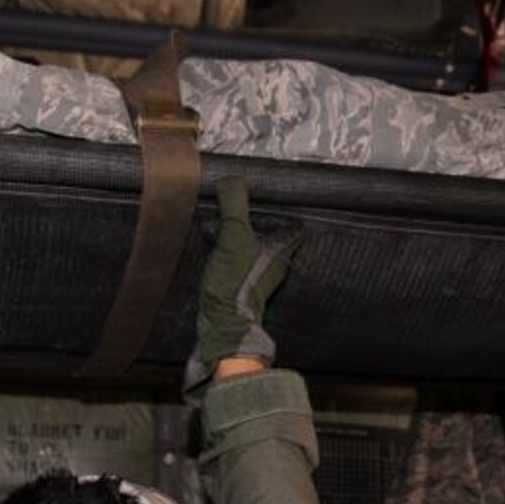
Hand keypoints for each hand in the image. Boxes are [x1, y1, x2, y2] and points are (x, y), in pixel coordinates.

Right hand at [185, 178, 298, 390]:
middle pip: (271, 232)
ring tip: (218, 223)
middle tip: (237, 207)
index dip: (283, 208)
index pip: (293, 223)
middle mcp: (276, 261)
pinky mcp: (242, 284)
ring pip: (252, 244)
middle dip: (254, 219)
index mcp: (282, 248)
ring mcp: (259, 274)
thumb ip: (234, 204)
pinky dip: (227, 248)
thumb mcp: (234, 234)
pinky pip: (238, 258)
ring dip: (237, 233)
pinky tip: (211, 244)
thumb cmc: (236, 284)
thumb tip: (231, 180)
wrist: (223, 323)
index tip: (268, 197)